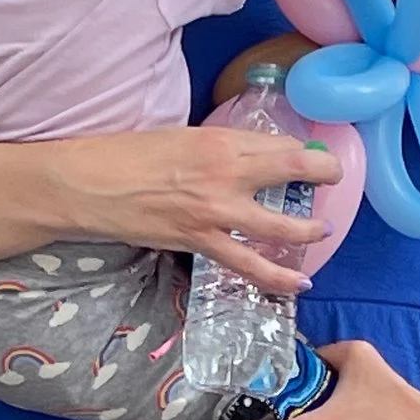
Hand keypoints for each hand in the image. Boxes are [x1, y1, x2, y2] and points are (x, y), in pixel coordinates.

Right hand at [31, 124, 338, 298]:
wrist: (89, 184)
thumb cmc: (126, 154)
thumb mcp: (180, 137)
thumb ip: (218, 148)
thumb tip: (249, 157)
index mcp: (219, 140)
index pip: (280, 145)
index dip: (305, 152)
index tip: (315, 157)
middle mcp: (226, 174)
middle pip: (292, 172)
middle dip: (323, 177)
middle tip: (331, 181)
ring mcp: (215, 212)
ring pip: (280, 227)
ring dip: (308, 231)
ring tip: (321, 232)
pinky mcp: (200, 242)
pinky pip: (249, 264)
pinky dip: (278, 277)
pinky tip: (298, 283)